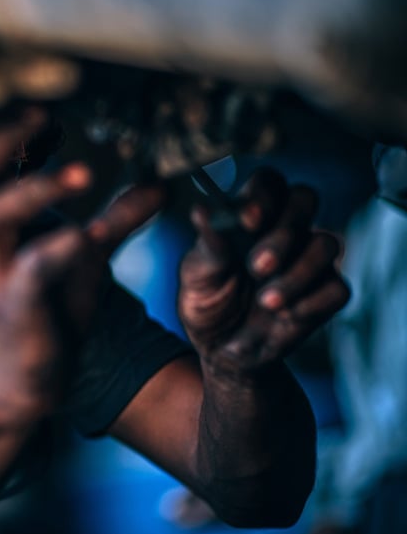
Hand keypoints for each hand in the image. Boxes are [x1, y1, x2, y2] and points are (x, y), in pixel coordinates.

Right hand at [0, 111, 165, 413]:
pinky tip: (87, 234)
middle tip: (42, 117)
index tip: (40, 105)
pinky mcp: (15, 306)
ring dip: (36, 190)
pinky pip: (28, 270)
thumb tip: (162, 183)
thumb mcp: (84, 256)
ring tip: (84, 174)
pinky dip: (57, 248)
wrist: (26, 380)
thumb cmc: (47, 310)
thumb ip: (116, 219)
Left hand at [179, 167, 349, 376]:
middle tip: (256, 266)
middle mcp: (285, 230)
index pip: (268, 183)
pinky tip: (283, 315)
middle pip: (305, 199)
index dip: (264, 195)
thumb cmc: (207, 301)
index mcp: (251, 216)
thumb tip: (202, 211)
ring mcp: (309, 260)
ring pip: (327, 244)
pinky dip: (309, 303)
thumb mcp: (196, 274)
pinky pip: (336, 288)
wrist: (219, 350)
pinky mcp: (325, 294)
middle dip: (284, 232)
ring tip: (264, 300)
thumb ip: (207, 244)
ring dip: (296, 273)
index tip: (247, 221)